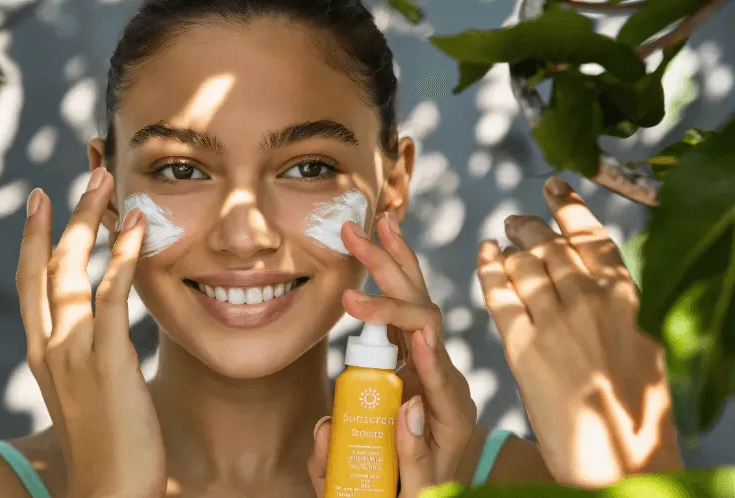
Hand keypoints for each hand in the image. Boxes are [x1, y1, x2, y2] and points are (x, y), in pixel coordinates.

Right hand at [15, 167, 164, 497]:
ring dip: (88, 221)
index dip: (37, 240)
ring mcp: (74, 352)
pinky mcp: (106, 360)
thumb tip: (112, 337)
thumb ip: (94, 360)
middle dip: (64, 217)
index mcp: (45, 354)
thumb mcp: (92, 394)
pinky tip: (136, 228)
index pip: (34, 284)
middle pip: (46, 266)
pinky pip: (111, 297)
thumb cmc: (111, 447)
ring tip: (105, 182)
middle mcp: (50, 347)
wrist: (110, 492)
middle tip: (87, 176)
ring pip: (72, 271)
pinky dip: (122, 258)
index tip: (45, 203)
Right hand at [307, 214, 476, 495]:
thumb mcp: (423, 486)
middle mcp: (443, 371)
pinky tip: (380, 249)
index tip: (408, 328)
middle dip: (393, 274)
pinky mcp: (412, 353)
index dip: (422, 344)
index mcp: (450, 405)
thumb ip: (414, 454)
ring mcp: (429, 358)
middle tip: (361, 238)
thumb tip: (408, 406)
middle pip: (425, 314)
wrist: (440, 479)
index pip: (438, 366)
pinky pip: (403, 308)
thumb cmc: (429, 484)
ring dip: (394, 262)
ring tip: (374, 225)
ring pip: (416, 301)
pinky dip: (391, 278)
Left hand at [476, 177, 682, 487]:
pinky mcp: (524, 346)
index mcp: (626, 296)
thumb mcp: (642, 344)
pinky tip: (485, 256)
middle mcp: (590, 300)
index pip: (591, 236)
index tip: (553, 188)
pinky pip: (499, 293)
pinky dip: (489, 268)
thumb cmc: (636, 409)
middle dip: (530, 227)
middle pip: (549, 244)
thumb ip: (618, 306)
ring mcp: (556, 321)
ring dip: (509, 244)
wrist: (620, 456)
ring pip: (523, 263)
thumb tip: (599, 280)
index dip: (568, 206)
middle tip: (517, 221)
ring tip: (502, 238)